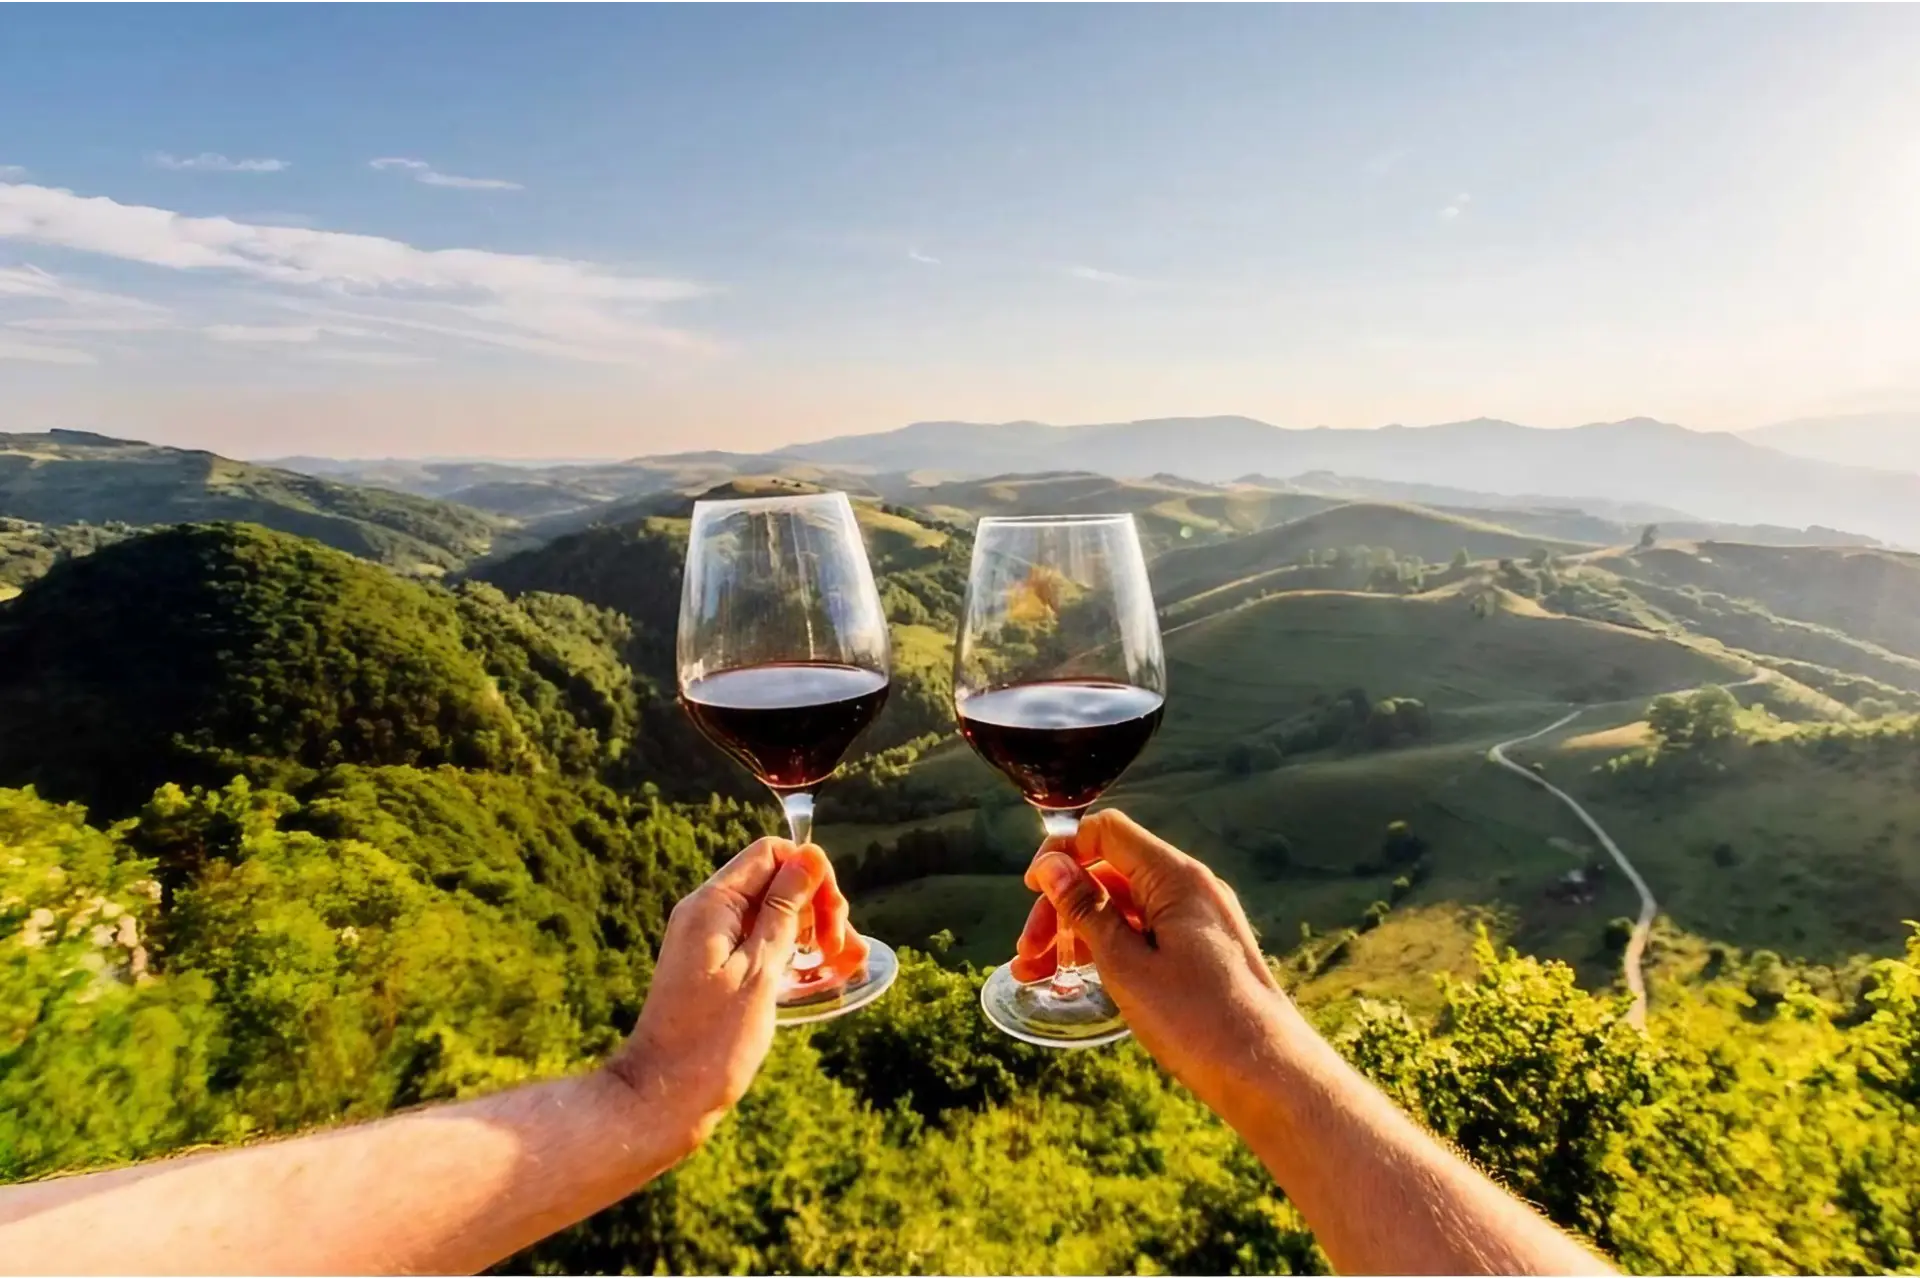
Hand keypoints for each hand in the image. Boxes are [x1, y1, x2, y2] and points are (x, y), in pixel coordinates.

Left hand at [603, 837, 861, 1151]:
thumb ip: (784, 910)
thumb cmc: (712, 1041)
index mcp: (713, 905)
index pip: (771, 854)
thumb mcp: (760, 970)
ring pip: (774, 915)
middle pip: (776, 881)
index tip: (832, 919)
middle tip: (837, 949)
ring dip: (812, 932)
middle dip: (816, 906)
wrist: (664, 1100)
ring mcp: (711, 943)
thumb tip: (808, 856)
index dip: (810, 875)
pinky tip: (822, 977)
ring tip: (843, 965)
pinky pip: (762, 945)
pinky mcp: (717, 971)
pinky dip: (792, 955)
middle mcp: (708, 915)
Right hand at [1011, 809, 1297, 1120]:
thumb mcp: (1126, 964)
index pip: (1108, 833)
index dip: (1063, 852)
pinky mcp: (1202, 949)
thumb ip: (1086, 910)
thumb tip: (1053, 866)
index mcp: (1176, 878)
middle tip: (1027, 952)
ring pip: (1123, 907)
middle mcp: (1191, 888)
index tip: (1031, 888)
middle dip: (1061, 906)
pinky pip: (1145, 932)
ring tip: (1038, 973)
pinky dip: (1109, 948)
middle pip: (1110, 873)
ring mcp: (1199, 919)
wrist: (1268, 1075)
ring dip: (1078, 932)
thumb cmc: (1199, 1022)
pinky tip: (1077, 977)